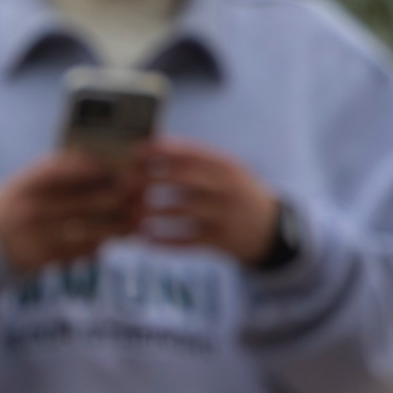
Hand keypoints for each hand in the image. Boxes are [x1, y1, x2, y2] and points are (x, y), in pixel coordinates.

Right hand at [0, 151, 145, 272]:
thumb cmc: (19, 203)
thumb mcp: (29, 182)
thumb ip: (62, 171)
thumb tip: (109, 162)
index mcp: (25, 184)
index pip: (65, 169)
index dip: (97, 166)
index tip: (123, 163)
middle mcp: (29, 210)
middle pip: (86, 202)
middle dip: (119, 196)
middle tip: (142, 191)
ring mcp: (35, 237)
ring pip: (89, 231)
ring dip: (118, 226)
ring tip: (137, 220)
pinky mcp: (41, 260)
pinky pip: (80, 252)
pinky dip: (100, 246)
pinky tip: (112, 239)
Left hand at [138, 138, 281, 263]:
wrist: (269, 227)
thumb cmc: (232, 193)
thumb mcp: (223, 172)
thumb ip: (193, 162)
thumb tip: (148, 150)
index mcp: (224, 165)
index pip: (190, 151)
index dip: (160, 151)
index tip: (134, 154)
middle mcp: (227, 186)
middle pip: (183, 177)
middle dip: (149, 178)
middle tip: (122, 184)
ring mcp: (225, 214)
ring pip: (181, 210)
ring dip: (149, 212)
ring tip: (128, 213)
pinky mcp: (221, 240)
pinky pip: (187, 240)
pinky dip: (163, 241)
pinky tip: (145, 239)